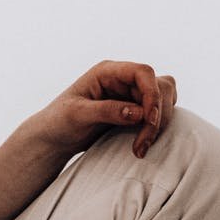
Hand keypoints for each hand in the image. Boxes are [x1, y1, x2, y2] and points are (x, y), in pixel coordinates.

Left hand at [32, 61, 177, 159]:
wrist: (55, 137)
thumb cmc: (60, 120)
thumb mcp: (78, 115)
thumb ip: (107, 111)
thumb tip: (140, 112)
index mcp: (107, 72)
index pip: (143, 72)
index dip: (152, 94)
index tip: (149, 120)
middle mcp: (122, 79)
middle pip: (159, 86)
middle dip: (157, 116)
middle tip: (142, 143)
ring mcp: (130, 94)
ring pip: (164, 100)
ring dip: (159, 124)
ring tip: (141, 147)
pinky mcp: (135, 110)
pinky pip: (159, 113)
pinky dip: (157, 129)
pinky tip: (142, 145)